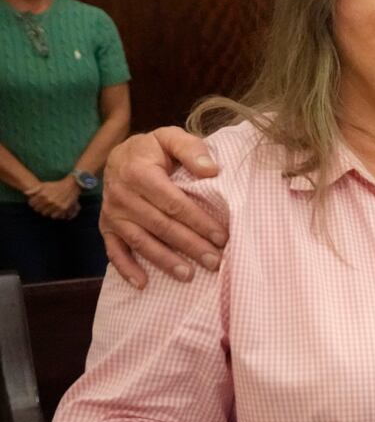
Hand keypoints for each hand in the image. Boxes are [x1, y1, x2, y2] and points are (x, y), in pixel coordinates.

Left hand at [28, 177, 81, 218]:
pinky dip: (53, 214)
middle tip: (42, 206)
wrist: (71, 185)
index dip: (32, 204)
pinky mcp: (63, 208)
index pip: (32, 204)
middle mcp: (49, 201)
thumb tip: (25, 193)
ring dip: (46, 212)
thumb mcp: (44, 185)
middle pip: (38, 210)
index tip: (35, 203)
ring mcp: (56, 205)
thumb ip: (34, 190)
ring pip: (46, 214)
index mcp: (43, 195)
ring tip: (48, 208)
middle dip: (39, 208)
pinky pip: (54, 216)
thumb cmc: (56, 185)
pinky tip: (54, 210)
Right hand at [101, 128, 225, 288]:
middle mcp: (122, 196)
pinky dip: (126, 268)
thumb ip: (192, 149)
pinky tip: (143, 284)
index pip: (173, 202)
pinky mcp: (107, 227)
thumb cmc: (154, 149)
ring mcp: (113, 214)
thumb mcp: (171, 137)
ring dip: (164, 261)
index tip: (221, 236)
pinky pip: (114, 251)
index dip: (198, 221)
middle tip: (214, 262)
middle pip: (161, 225)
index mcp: (139, 173)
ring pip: (141, 241)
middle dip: (189, 245)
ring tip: (188, 275)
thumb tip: (212, 170)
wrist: (120, 155)